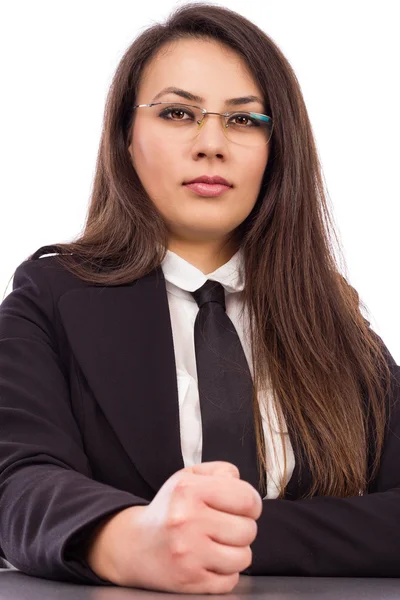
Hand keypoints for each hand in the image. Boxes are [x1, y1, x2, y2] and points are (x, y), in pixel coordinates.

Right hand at [87, 461, 261, 593]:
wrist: (134, 546)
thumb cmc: (169, 509)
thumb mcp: (189, 477)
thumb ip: (220, 471)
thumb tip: (242, 482)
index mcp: (189, 491)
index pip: (247, 498)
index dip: (251, 503)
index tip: (243, 507)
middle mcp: (187, 521)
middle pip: (248, 530)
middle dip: (241, 528)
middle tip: (223, 526)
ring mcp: (188, 554)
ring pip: (244, 557)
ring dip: (235, 552)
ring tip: (217, 543)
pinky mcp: (189, 581)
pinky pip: (231, 580)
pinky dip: (225, 572)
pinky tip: (209, 560)